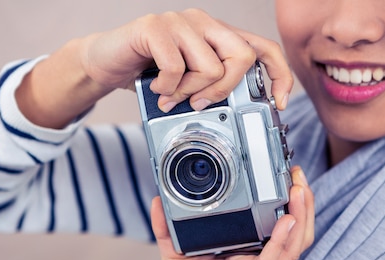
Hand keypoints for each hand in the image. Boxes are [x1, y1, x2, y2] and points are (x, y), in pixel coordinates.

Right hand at [17, 9, 293, 128]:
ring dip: (188, 93)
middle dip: (224, 90)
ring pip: (209, 66)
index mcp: (218, 35)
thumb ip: (213, 87)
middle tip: (201, 103)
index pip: (264, 47)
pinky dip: (166, 88)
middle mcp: (203, 23)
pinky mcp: (154, 27)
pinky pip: (175, 67)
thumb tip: (243, 112)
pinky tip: (156, 88)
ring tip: (171, 97)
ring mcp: (180, 22)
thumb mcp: (190, 83)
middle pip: (242, 56)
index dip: (279, 75)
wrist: (106, 62)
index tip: (278, 103)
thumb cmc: (150, 74)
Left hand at [151, 166, 313, 259]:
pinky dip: (281, 241)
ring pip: (291, 246)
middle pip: (294, 234)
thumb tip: (158, 200)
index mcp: (244, 256)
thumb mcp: (175, 257)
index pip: (277, 228)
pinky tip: (287, 221)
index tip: (286, 175)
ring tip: (301, 190)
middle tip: (300, 176)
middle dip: (304, 205)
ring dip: (301, 218)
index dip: (288, 204)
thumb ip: (168, 228)